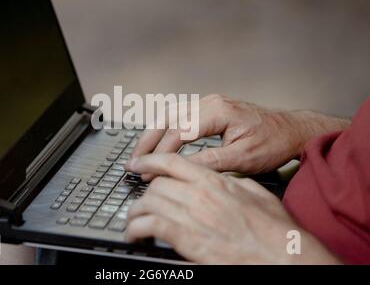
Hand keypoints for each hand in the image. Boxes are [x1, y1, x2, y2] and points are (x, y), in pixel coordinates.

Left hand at [125, 154, 339, 263]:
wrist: (283, 255)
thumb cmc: (274, 229)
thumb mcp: (256, 194)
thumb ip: (233, 183)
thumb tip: (222, 180)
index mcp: (214, 182)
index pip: (172, 162)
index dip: (150, 160)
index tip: (138, 163)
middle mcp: (200, 196)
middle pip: (157, 184)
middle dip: (145, 192)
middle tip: (141, 201)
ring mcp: (192, 217)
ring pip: (149, 203)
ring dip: (136, 211)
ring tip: (133, 220)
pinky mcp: (187, 240)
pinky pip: (151, 226)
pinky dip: (137, 228)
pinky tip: (135, 234)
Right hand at [131, 94, 349, 174]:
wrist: (291, 130)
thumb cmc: (272, 143)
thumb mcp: (242, 158)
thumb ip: (210, 162)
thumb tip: (179, 169)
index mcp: (218, 111)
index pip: (178, 132)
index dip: (160, 154)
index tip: (148, 172)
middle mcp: (210, 102)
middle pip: (167, 118)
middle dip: (147, 141)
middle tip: (132, 162)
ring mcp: (209, 103)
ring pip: (170, 114)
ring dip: (152, 133)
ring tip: (139, 153)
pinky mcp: (210, 108)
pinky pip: (179, 116)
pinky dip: (164, 129)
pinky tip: (157, 142)